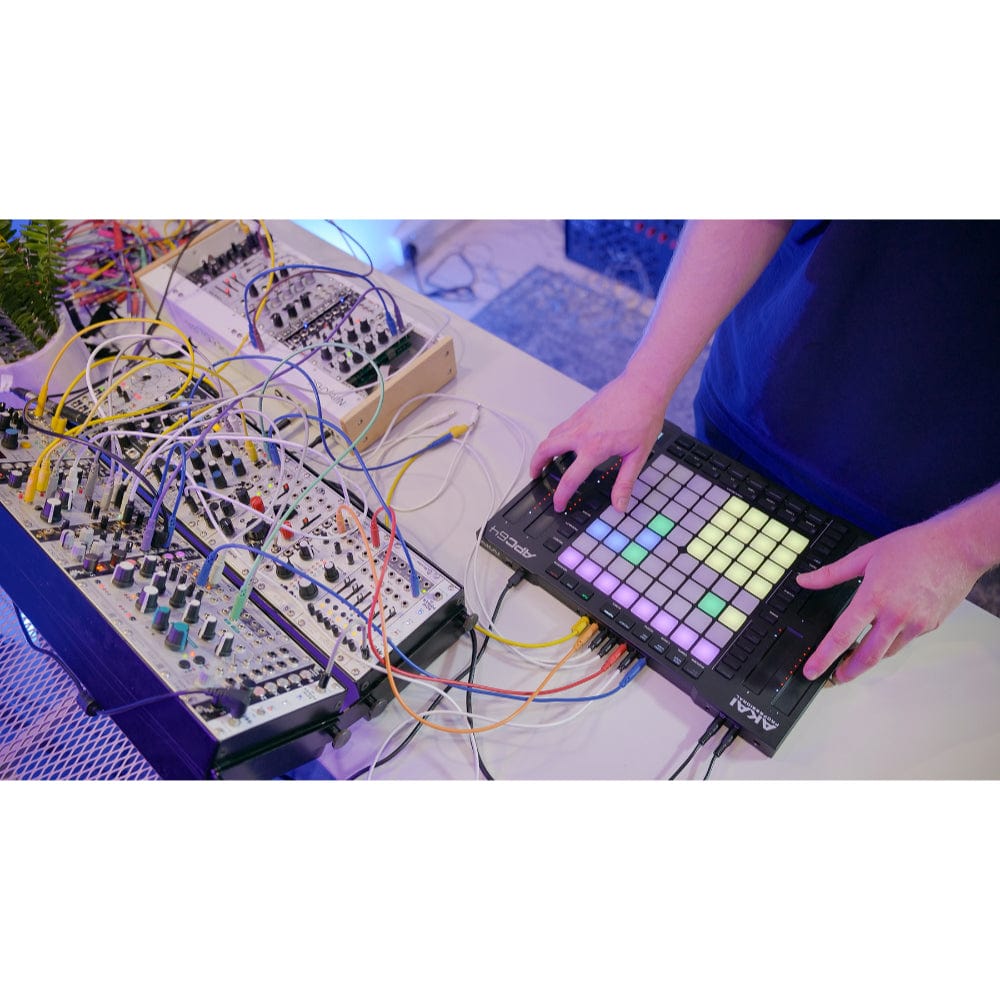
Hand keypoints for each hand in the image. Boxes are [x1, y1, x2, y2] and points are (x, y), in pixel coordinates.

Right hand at [529, 370, 668, 511]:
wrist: (644, 386)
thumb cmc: (644, 415)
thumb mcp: (638, 455)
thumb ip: (625, 482)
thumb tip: (620, 505)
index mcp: (594, 448)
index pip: (570, 478)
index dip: (561, 496)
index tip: (559, 505)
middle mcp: (581, 433)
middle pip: (545, 450)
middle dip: (535, 466)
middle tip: (535, 477)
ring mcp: (579, 420)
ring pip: (551, 436)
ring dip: (543, 450)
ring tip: (545, 461)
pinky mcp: (581, 411)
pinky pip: (561, 427)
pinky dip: (555, 437)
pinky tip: (563, 443)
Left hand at [797, 515, 985, 682]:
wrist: (958, 547)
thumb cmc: (915, 547)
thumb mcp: (865, 555)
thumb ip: (831, 573)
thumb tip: (804, 581)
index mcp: (874, 597)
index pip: (842, 636)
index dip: (824, 657)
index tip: (812, 670)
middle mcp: (895, 615)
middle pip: (866, 657)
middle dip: (846, 672)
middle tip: (833, 678)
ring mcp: (915, 623)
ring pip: (887, 652)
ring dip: (869, 658)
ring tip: (854, 658)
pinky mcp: (930, 625)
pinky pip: (905, 640)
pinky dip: (891, 641)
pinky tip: (885, 632)